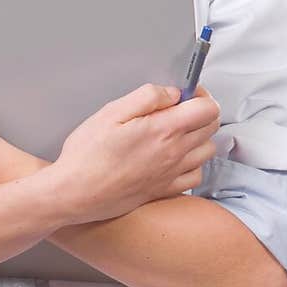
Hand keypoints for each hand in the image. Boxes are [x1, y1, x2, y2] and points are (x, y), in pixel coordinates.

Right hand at [51, 82, 220, 224]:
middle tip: (177, 108)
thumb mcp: (111, 112)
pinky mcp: (165, 190)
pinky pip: (196, 175)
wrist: (76, 194)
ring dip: (198, 136)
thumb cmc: (87, 154)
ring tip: (175, 131)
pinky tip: (174, 157)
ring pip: (207, 150)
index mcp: (164, 130)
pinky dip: (192, 163)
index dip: (199, 94)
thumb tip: (172, 93)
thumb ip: (147, 97)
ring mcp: (172, 174)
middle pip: (211, 127)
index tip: (183, 93)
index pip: (208, 108)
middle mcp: (175, 153)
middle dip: (200, 111)